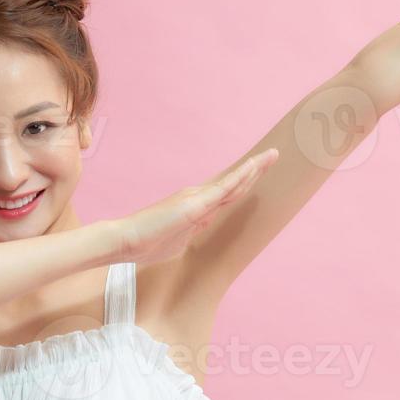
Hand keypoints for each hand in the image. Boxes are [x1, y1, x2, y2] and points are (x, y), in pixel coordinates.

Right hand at [111, 148, 280, 265]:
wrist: (126, 241)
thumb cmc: (147, 243)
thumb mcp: (178, 239)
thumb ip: (192, 228)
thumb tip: (203, 223)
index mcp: (195, 206)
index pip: (226, 193)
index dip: (244, 181)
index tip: (258, 173)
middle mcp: (197, 196)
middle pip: (233, 182)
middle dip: (255, 170)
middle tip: (273, 155)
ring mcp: (197, 198)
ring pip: (233, 181)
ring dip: (254, 168)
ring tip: (272, 155)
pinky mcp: (195, 204)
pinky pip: (224, 187)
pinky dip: (241, 175)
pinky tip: (254, 167)